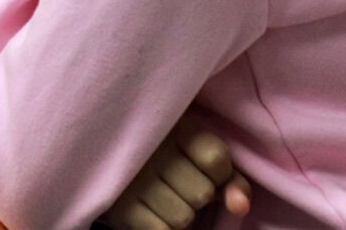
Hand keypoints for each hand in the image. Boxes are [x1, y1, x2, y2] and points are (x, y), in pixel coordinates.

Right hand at [101, 113, 251, 229]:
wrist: (106, 142)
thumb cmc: (163, 151)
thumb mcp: (197, 150)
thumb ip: (229, 177)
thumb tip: (239, 208)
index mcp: (172, 125)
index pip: (215, 159)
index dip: (218, 173)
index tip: (201, 167)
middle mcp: (151, 151)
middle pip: (201, 194)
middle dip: (195, 194)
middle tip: (175, 181)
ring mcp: (133, 179)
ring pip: (183, 218)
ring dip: (178, 213)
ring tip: (161, 195)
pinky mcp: (120, 207)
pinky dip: (162, 226)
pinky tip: (151, 210)